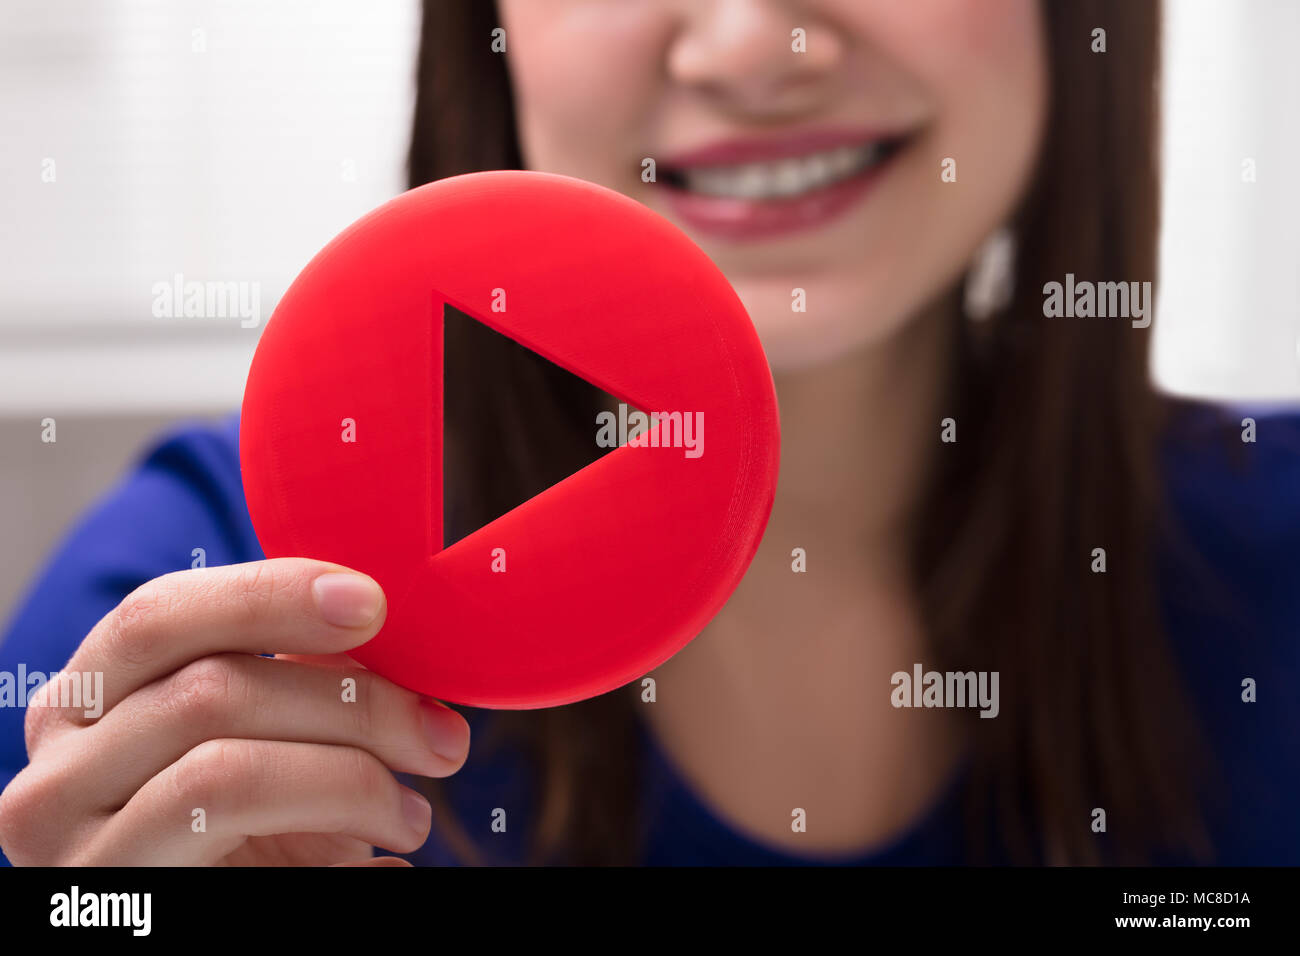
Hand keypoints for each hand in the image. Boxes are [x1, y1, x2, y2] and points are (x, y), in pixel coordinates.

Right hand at [0, 558, 468, 865]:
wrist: (214, 921)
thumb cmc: (250, 832)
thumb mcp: (263, 740)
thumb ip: (298, 679)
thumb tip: (383, 632)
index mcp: (88, 702)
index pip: (160, 613)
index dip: (270, 594)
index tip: (373, 602)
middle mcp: (58, 773)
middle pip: (211, 691)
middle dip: (353, 703)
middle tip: (440, 737)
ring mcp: (78, 852)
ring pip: (229, 772)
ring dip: (354, 780)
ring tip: (413, 816)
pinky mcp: (125, 907)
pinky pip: (246, 853)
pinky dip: (337, 844)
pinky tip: (383, 859)